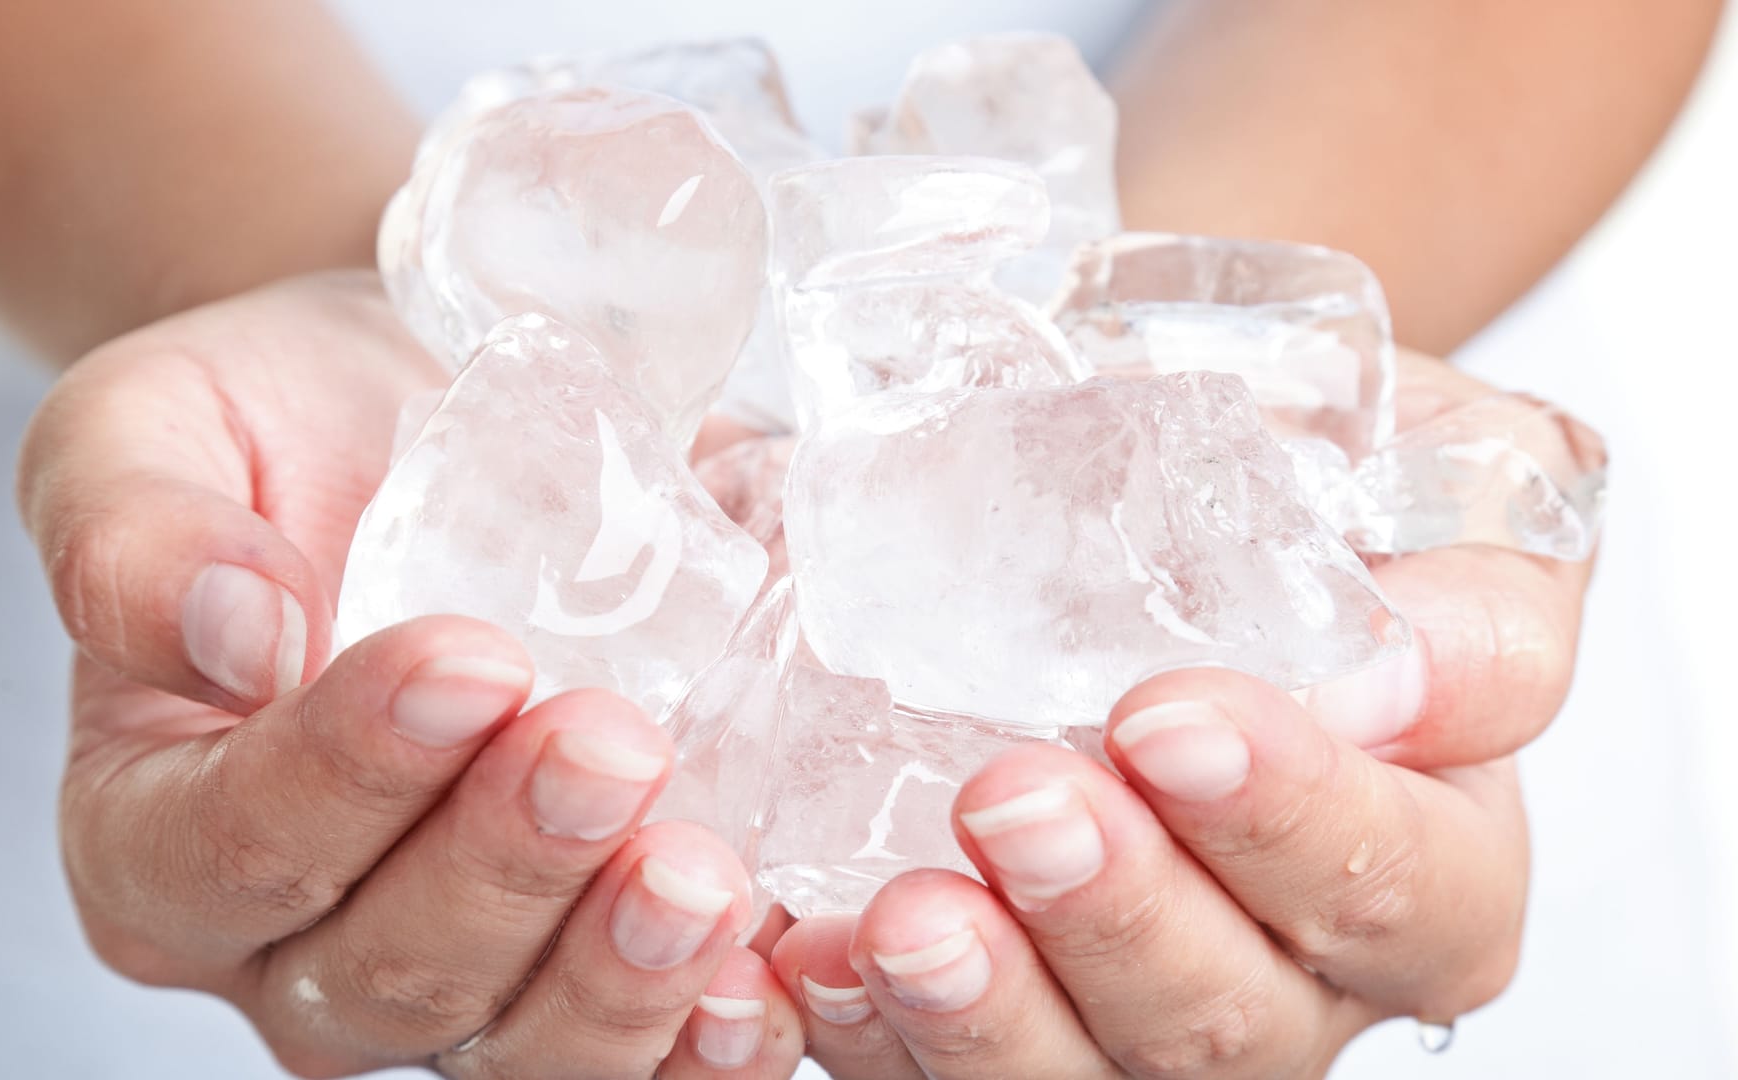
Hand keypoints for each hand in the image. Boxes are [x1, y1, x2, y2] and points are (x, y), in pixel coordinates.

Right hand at [19, 271, 803, 1076]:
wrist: (420, 422)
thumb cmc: (274, 428)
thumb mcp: (153, 428)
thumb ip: (136, 533)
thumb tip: (231, 638)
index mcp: (154, 829)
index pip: (231, 847)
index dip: (348, 773)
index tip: (468, 660)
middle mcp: (295, 939)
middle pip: (387, 970)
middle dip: (506, 869)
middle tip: (610, 748)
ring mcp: (455, 975)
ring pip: (521, 1045)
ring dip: (617, 973)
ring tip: (700, 872)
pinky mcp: (587, 961)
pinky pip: (643, 1047)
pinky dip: (710, 1029)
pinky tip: (771, 971)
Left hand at [769, 351, 1591, 1076]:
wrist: (1161, 488)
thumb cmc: (1317, 503)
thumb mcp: (1445, 502)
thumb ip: (1474, 596)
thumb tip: (1406, 673)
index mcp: (1428, 859)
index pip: (1410, 892)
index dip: (1296, 823)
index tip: (1167, 718)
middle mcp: (1288, 970)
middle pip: (1233, 1019)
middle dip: (1118, 918)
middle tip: (1013, 801)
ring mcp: (1131, 1008)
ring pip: (1085, 1075)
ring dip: (991, 1009)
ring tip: (906, 917)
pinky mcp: (1003, 1012)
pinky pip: (933, 1068)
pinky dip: (868, 1024)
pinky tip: (811, 950)